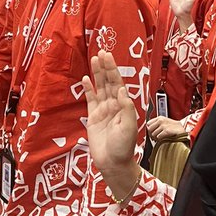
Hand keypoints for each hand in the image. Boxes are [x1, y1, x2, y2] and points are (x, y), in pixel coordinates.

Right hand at [82, 51, 140, 199]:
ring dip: (97, 74)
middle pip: (109, 82)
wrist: (113, 163)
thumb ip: (126, 108)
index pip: (118, 83)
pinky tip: (86, 79)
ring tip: (94, 60)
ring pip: (99, 88)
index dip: (113, 69)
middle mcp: (113, 105)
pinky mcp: (93, 118)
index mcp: (123, 106)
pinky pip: (90, 100)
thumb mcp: (129, 127)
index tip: (108, 57)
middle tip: (101, 52)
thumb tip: (122, 89)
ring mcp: (103, 111)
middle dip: (105, 67)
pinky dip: (88, 90)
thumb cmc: (123, 147)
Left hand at [148, 115, 187, 142]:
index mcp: (159, 118)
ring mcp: (163, 125)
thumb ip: (155, 125)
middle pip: (149, 129)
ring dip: (156, 138)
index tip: (152, 132)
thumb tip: (148, 130)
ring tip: (160, 138)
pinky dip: (160, 139)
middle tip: (155, 137)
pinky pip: (158, 136)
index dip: (150, 129)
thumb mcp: (164, 123)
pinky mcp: (166, 130)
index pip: (148, 123)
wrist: (181, 129)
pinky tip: (163, 138)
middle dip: (152, 134)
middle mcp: (161, 120)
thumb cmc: (172, 127)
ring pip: (153, 134)